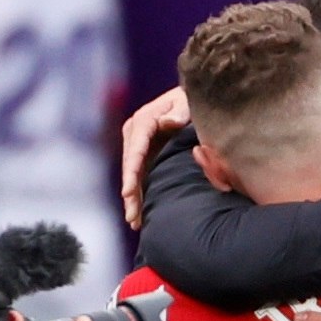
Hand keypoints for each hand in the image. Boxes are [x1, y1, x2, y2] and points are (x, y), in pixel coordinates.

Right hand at [120, 86, 190, 228]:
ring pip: (133, 175)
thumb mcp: (186, 102)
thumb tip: (165, 122)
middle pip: (130, 167)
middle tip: (133, 217)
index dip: (131, 172)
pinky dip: (138, 194)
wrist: (191, 98)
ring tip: (135, 221)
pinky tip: (138, 213)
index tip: (128, 192)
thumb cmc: (190, 100)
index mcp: (144, 121)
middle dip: (130, 193)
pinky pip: (139, 175)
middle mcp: (136, 133)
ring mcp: (138, 144)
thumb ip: (179, 111)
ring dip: (133, 199)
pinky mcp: (145, 153)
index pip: (135, 150)